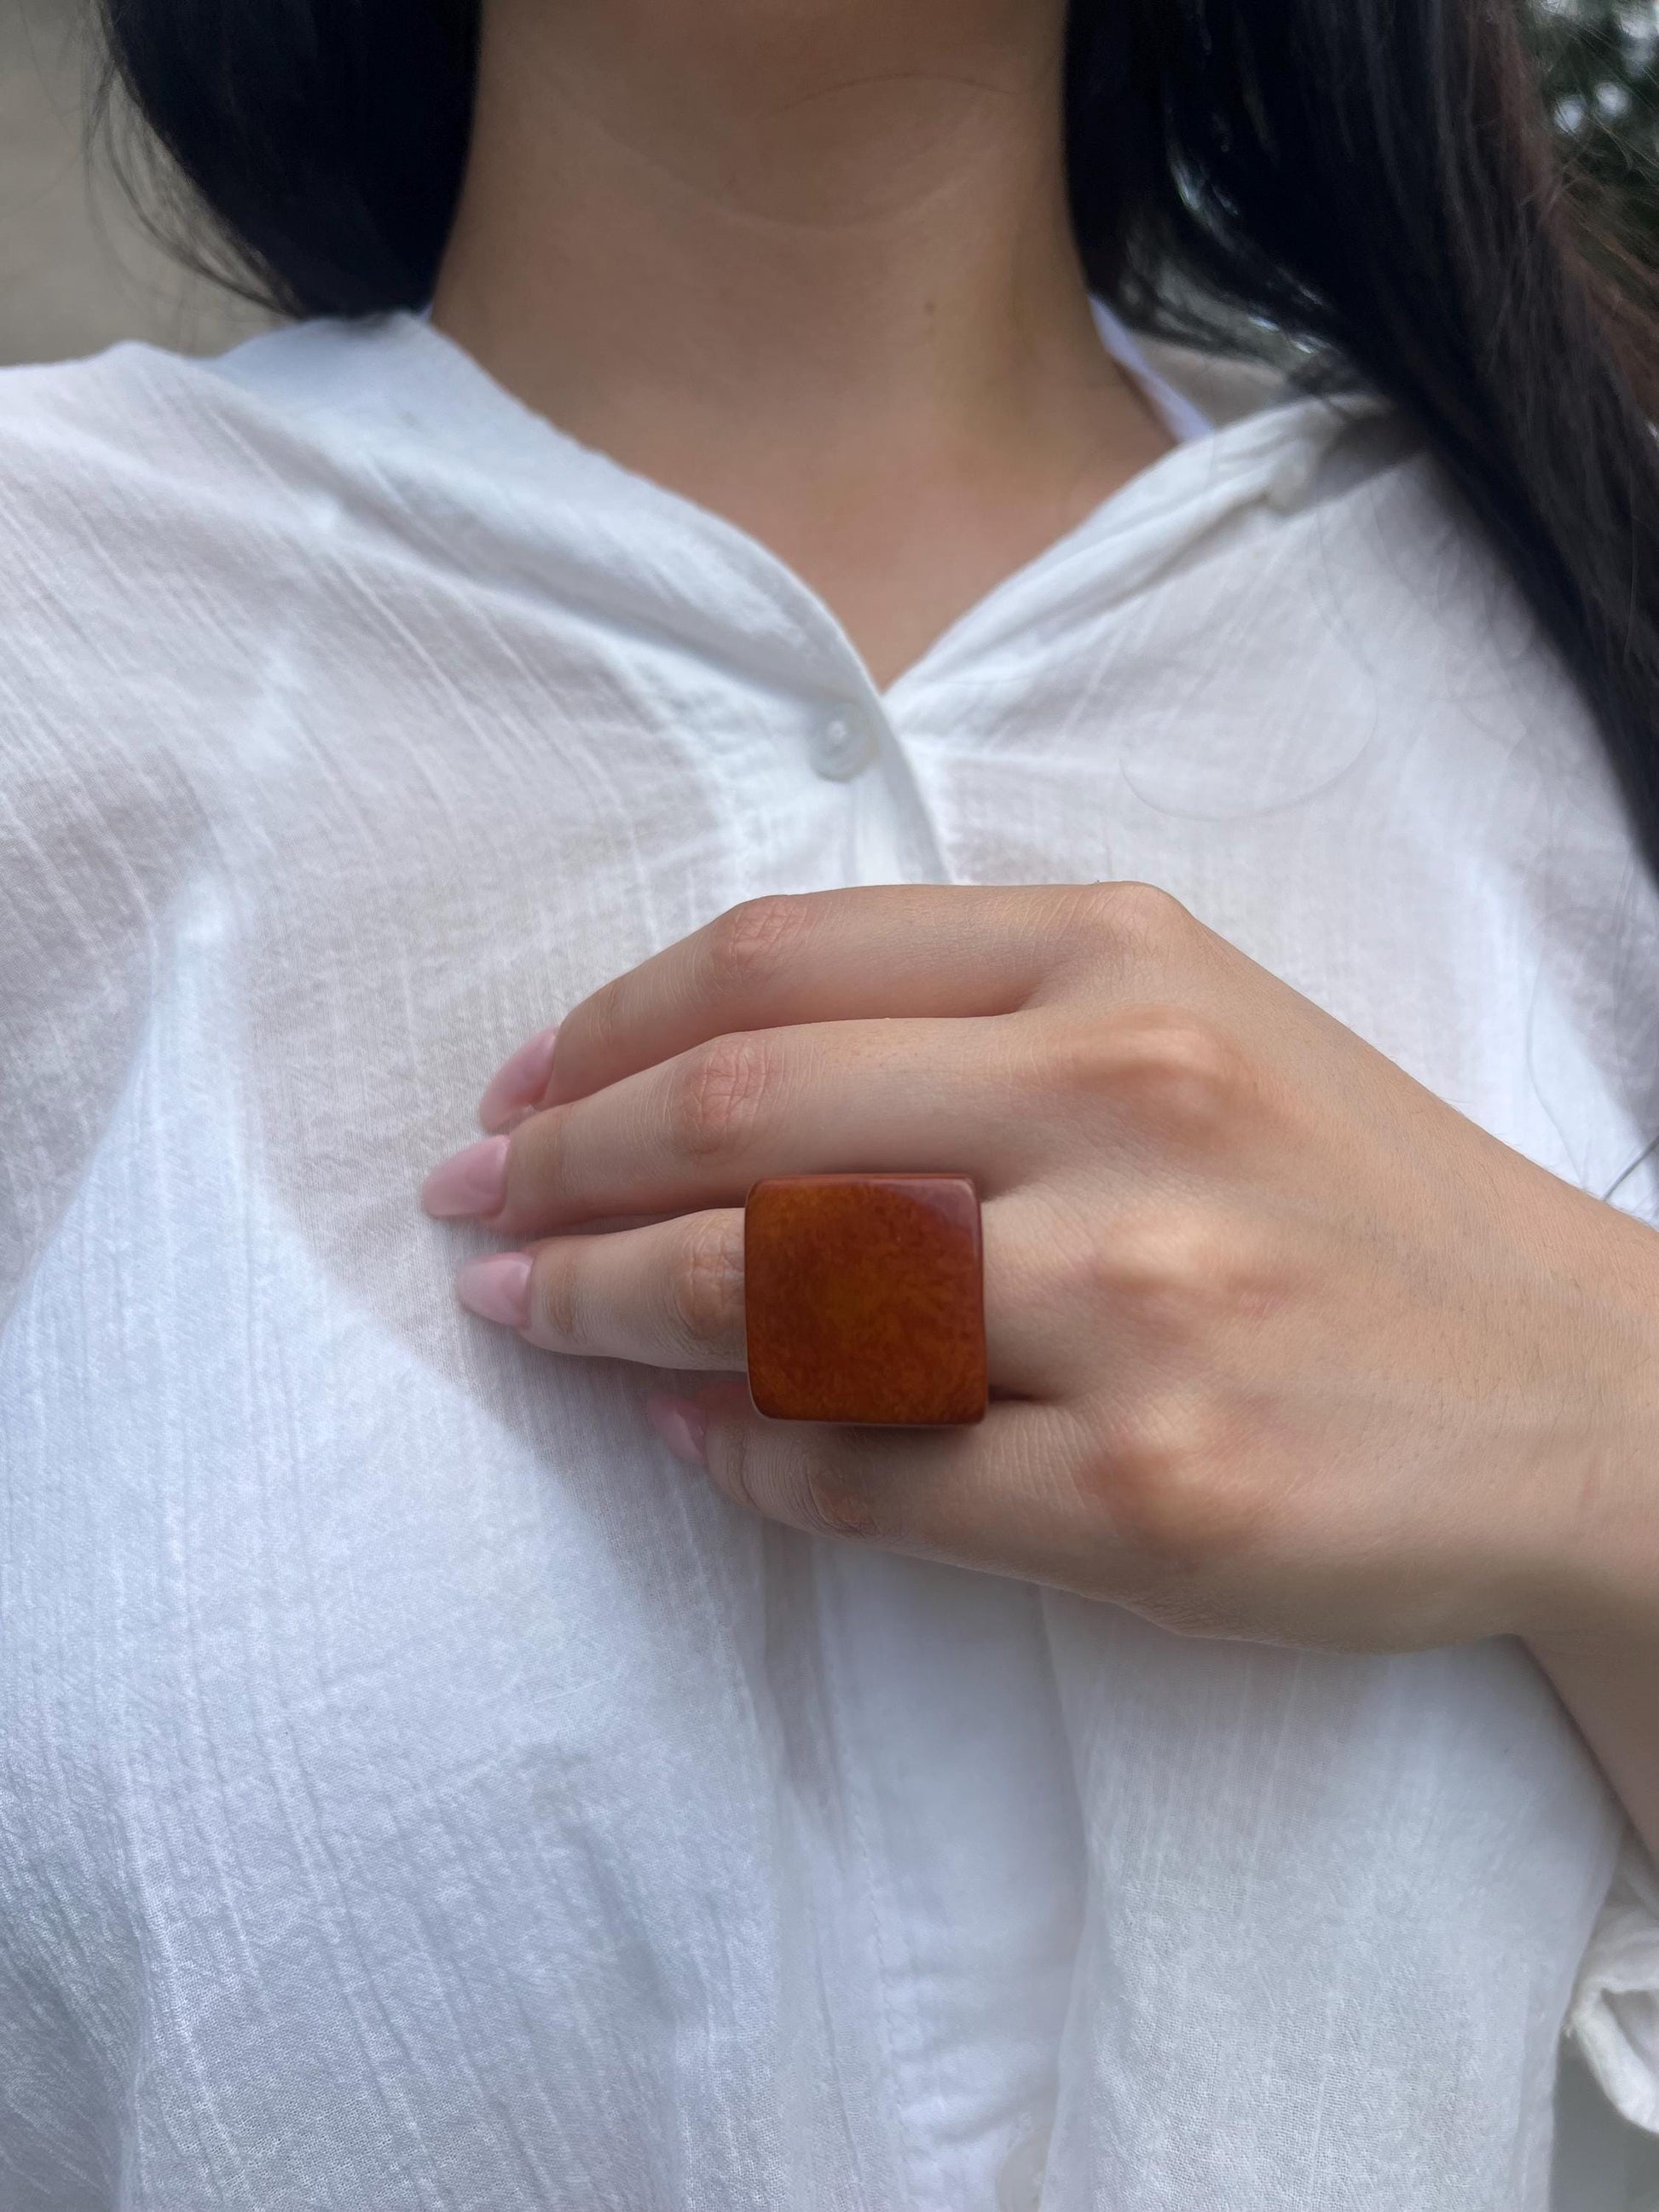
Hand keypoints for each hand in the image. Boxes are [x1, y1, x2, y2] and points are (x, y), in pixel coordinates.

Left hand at [421, 885, 1658, 1651]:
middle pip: (741, 1114)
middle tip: (468, 1215)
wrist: (1585, 1400)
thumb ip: (960, 1029)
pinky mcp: (1153, 1494)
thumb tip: (687, 1101)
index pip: (774, 964)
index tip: (513, 1095)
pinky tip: (692, 1443)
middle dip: (558, 1168)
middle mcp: (1125, 1100)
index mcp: (1120, 957)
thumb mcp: (1189, 1030)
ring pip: (780, 1295)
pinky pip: (869, 1476)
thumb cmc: (1353, 1202)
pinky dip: (746, 1461)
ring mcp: (1140, 1302)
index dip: (599, 1030)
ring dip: (611, 1311)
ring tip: (531, 1319)